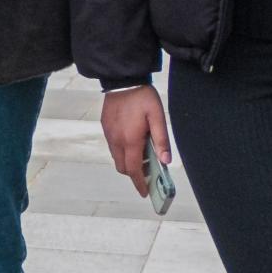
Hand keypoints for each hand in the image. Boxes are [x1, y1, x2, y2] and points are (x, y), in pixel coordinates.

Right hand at [100, 84, 171, 198]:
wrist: (123, 80)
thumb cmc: (142, 98)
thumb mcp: (158, 117)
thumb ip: (161, 140)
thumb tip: (166, 161)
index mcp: (130, 140)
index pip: (133, 169)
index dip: (139, 183)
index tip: (144, 192)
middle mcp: (116, 140)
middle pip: (123, 167)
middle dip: (133, 174)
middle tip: (147, 173)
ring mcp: (109, 134)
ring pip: (116, 157)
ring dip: (128, 162)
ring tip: (142, 156)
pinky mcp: (106, 127)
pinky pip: (113, 146)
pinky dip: (122, 151)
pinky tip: (132, 142)